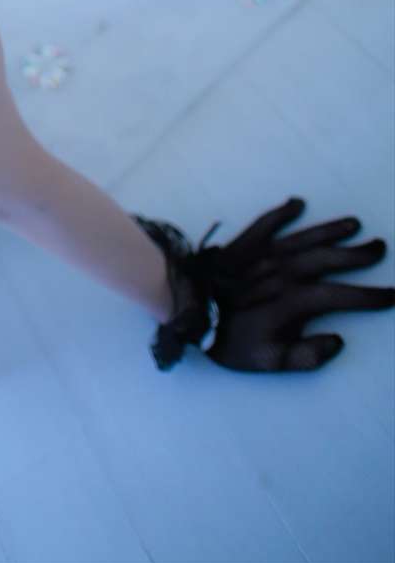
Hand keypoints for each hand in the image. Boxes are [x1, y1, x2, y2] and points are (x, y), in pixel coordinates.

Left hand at [187, 197, 394, 373]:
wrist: (188, 308)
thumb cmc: (229, 339)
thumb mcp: (269, 360)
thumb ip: (306, 355)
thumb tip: (338, 341)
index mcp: (295, 300)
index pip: (342, 296)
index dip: (370, 296)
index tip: (393, 295)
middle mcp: (285, 271)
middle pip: (329, 259)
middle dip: (357, 254)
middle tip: (380, 247)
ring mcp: (265, 253)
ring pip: (305, 238)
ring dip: (330, 231)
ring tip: (354, 223)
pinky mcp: (245, 243)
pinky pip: (267, 222)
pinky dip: (282, 212)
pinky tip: (296, 202)